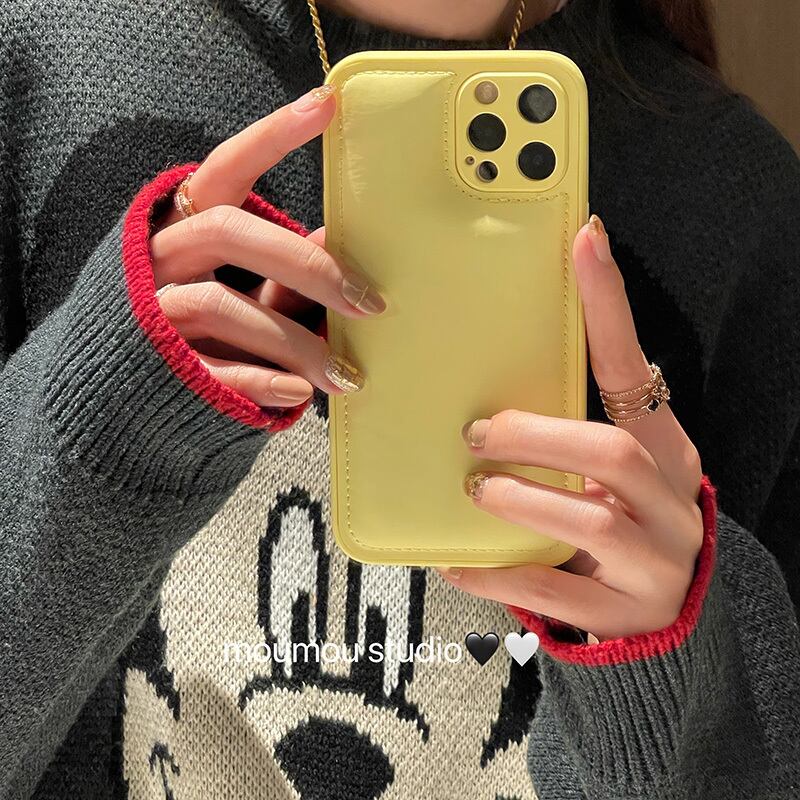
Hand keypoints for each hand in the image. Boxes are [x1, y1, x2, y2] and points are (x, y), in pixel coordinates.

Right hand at [150, 85, 385, 406]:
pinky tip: (301, 391)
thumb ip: (280, 269)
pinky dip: (262, 380)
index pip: (225, 169)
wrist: (122, 395)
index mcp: (182, 227)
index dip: (271, 136)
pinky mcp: (156, 367)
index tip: (328, 104)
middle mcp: (160, 259)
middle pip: (230, 233)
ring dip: (295, 342)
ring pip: (222, 305)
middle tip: (367, 301)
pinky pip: (211, 368)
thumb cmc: (197, 328)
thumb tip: (336, 242)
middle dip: (306, 265)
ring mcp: (152, 311)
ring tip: (346, 374)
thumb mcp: (238, 289)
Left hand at [440, 216, 703, 641]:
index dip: (609, 307)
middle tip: (478, 433)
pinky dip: (497, 573)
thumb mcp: (608, 469)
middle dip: (537, 436)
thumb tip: (480, 386)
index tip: (585, 240)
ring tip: (476, 489)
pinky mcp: (626, 611)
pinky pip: (554, 590)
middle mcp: (671, 498)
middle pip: (610, 449)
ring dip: (522, 498)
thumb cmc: (619, 517)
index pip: (632, 368)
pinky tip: (455, 560)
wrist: (664, 611)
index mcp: (662, 447)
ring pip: (592, 520)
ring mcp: (655, 559)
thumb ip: (566, 430)